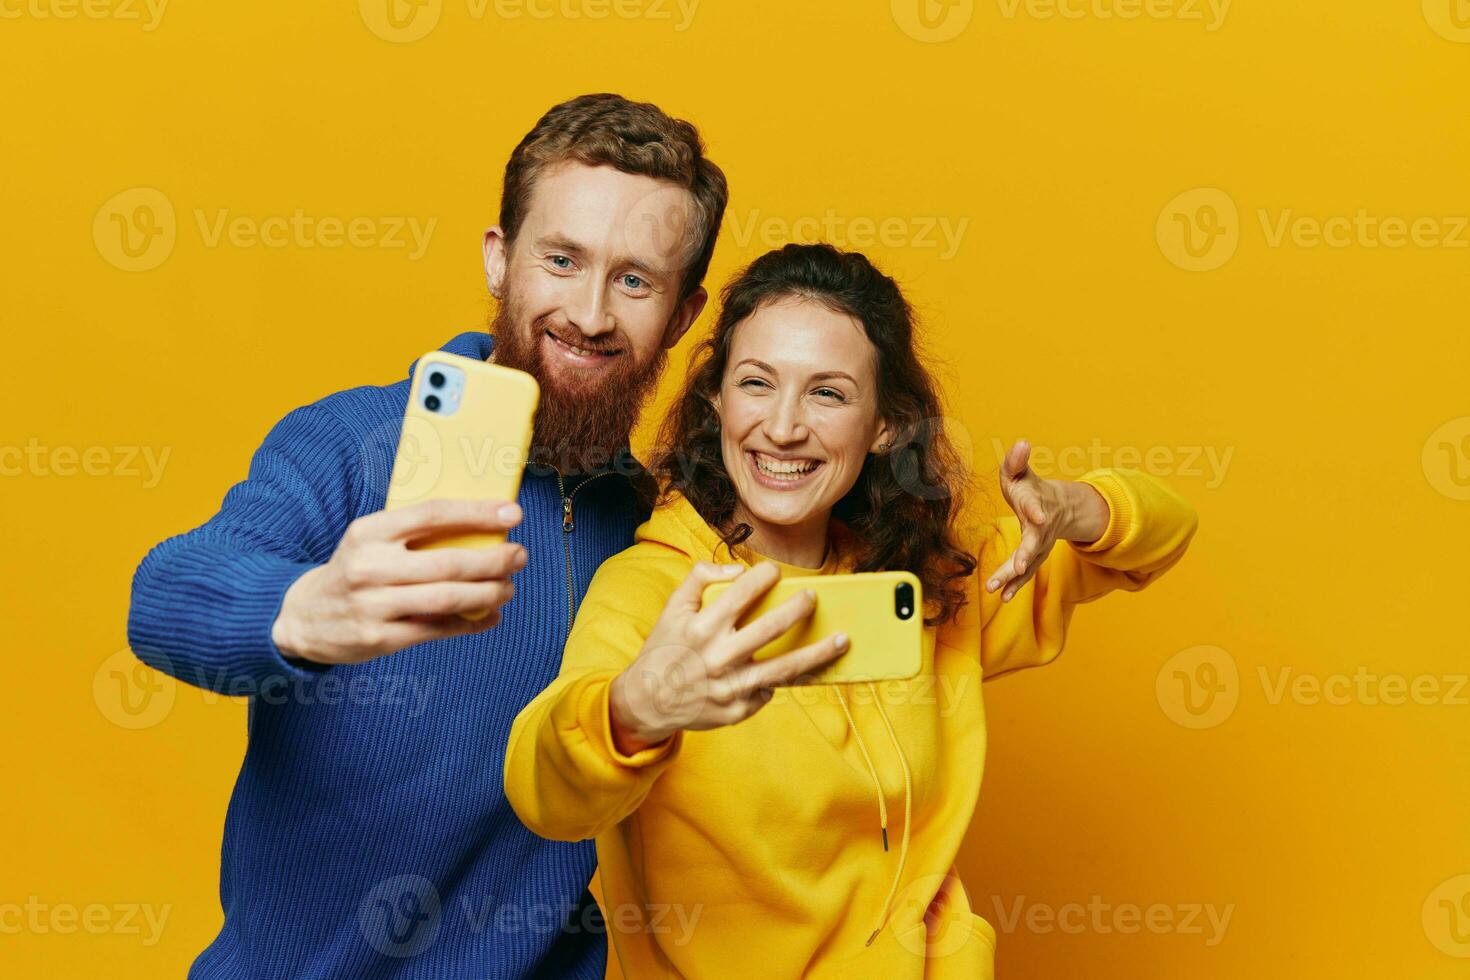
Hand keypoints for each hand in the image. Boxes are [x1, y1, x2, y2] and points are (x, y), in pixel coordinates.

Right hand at [271, 499, 527, 664]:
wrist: (301, 617)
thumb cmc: (353, 570)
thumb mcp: (369, 540)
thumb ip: (413, 533)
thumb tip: (481, 526)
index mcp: (369, 531)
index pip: (432, 514)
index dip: (477, 513)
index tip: (512, 514)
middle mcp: (370, 566)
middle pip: (447, 562)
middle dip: (493, 560)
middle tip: (519, 556)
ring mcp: (374, 605)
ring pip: (446, 599)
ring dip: (487, 593)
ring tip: (508, 587)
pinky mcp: (380, 638)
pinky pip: (436, 630)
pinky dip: (469, 624)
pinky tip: (489, 616)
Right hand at [608, 562, 849, 752]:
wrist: (646, 702)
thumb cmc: (665, 648)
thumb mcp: (672, 608)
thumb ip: (700, 578)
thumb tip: (738, 570)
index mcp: (702, 627)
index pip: (741, 592)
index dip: (764, 577)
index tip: (775, 572)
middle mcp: (719, 657)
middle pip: (772, 629)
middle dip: (800, 609)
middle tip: (814, 597)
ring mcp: (730, 687)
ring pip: (785, 668)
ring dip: (819, 653)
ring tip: (842, 640)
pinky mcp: (737, 710)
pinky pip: (768, 692)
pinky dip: (779, 680)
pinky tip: (795, 670)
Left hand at [985, 440, 1109, 602]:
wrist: (1056, 508)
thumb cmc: (1030, 488)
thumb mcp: (1021, 473)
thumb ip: (1017, 461)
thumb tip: (1022, 443)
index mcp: (1038, 503)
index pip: (1037, 506)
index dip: (1038, 510)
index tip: (1040, 516)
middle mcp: (1041, 528)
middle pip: (1035, 543)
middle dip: (1026, 554)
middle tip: (1018, 566)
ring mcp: (1040, 545)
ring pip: (1028, 563)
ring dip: (1014, 577)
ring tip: (998, 590)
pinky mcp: (1033, 557)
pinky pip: (1025, 574)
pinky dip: (1015, 585)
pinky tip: (1002, 597)